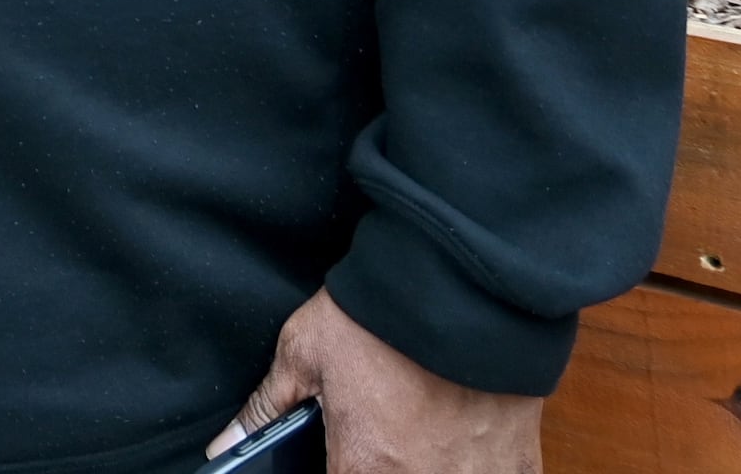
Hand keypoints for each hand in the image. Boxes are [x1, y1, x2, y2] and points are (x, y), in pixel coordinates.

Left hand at [213, 291, 537, 473]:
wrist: (462, 285)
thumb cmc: (380, 318)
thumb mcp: (305, 352)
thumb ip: (266, 408)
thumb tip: (224, 445)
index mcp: (365, 469)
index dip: (336, 471)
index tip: (339, 458)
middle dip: (377, 465)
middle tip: (378, 439)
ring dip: (423, 466)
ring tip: (415, 435)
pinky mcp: (516, 467)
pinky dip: (470, 469)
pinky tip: (455, 444)